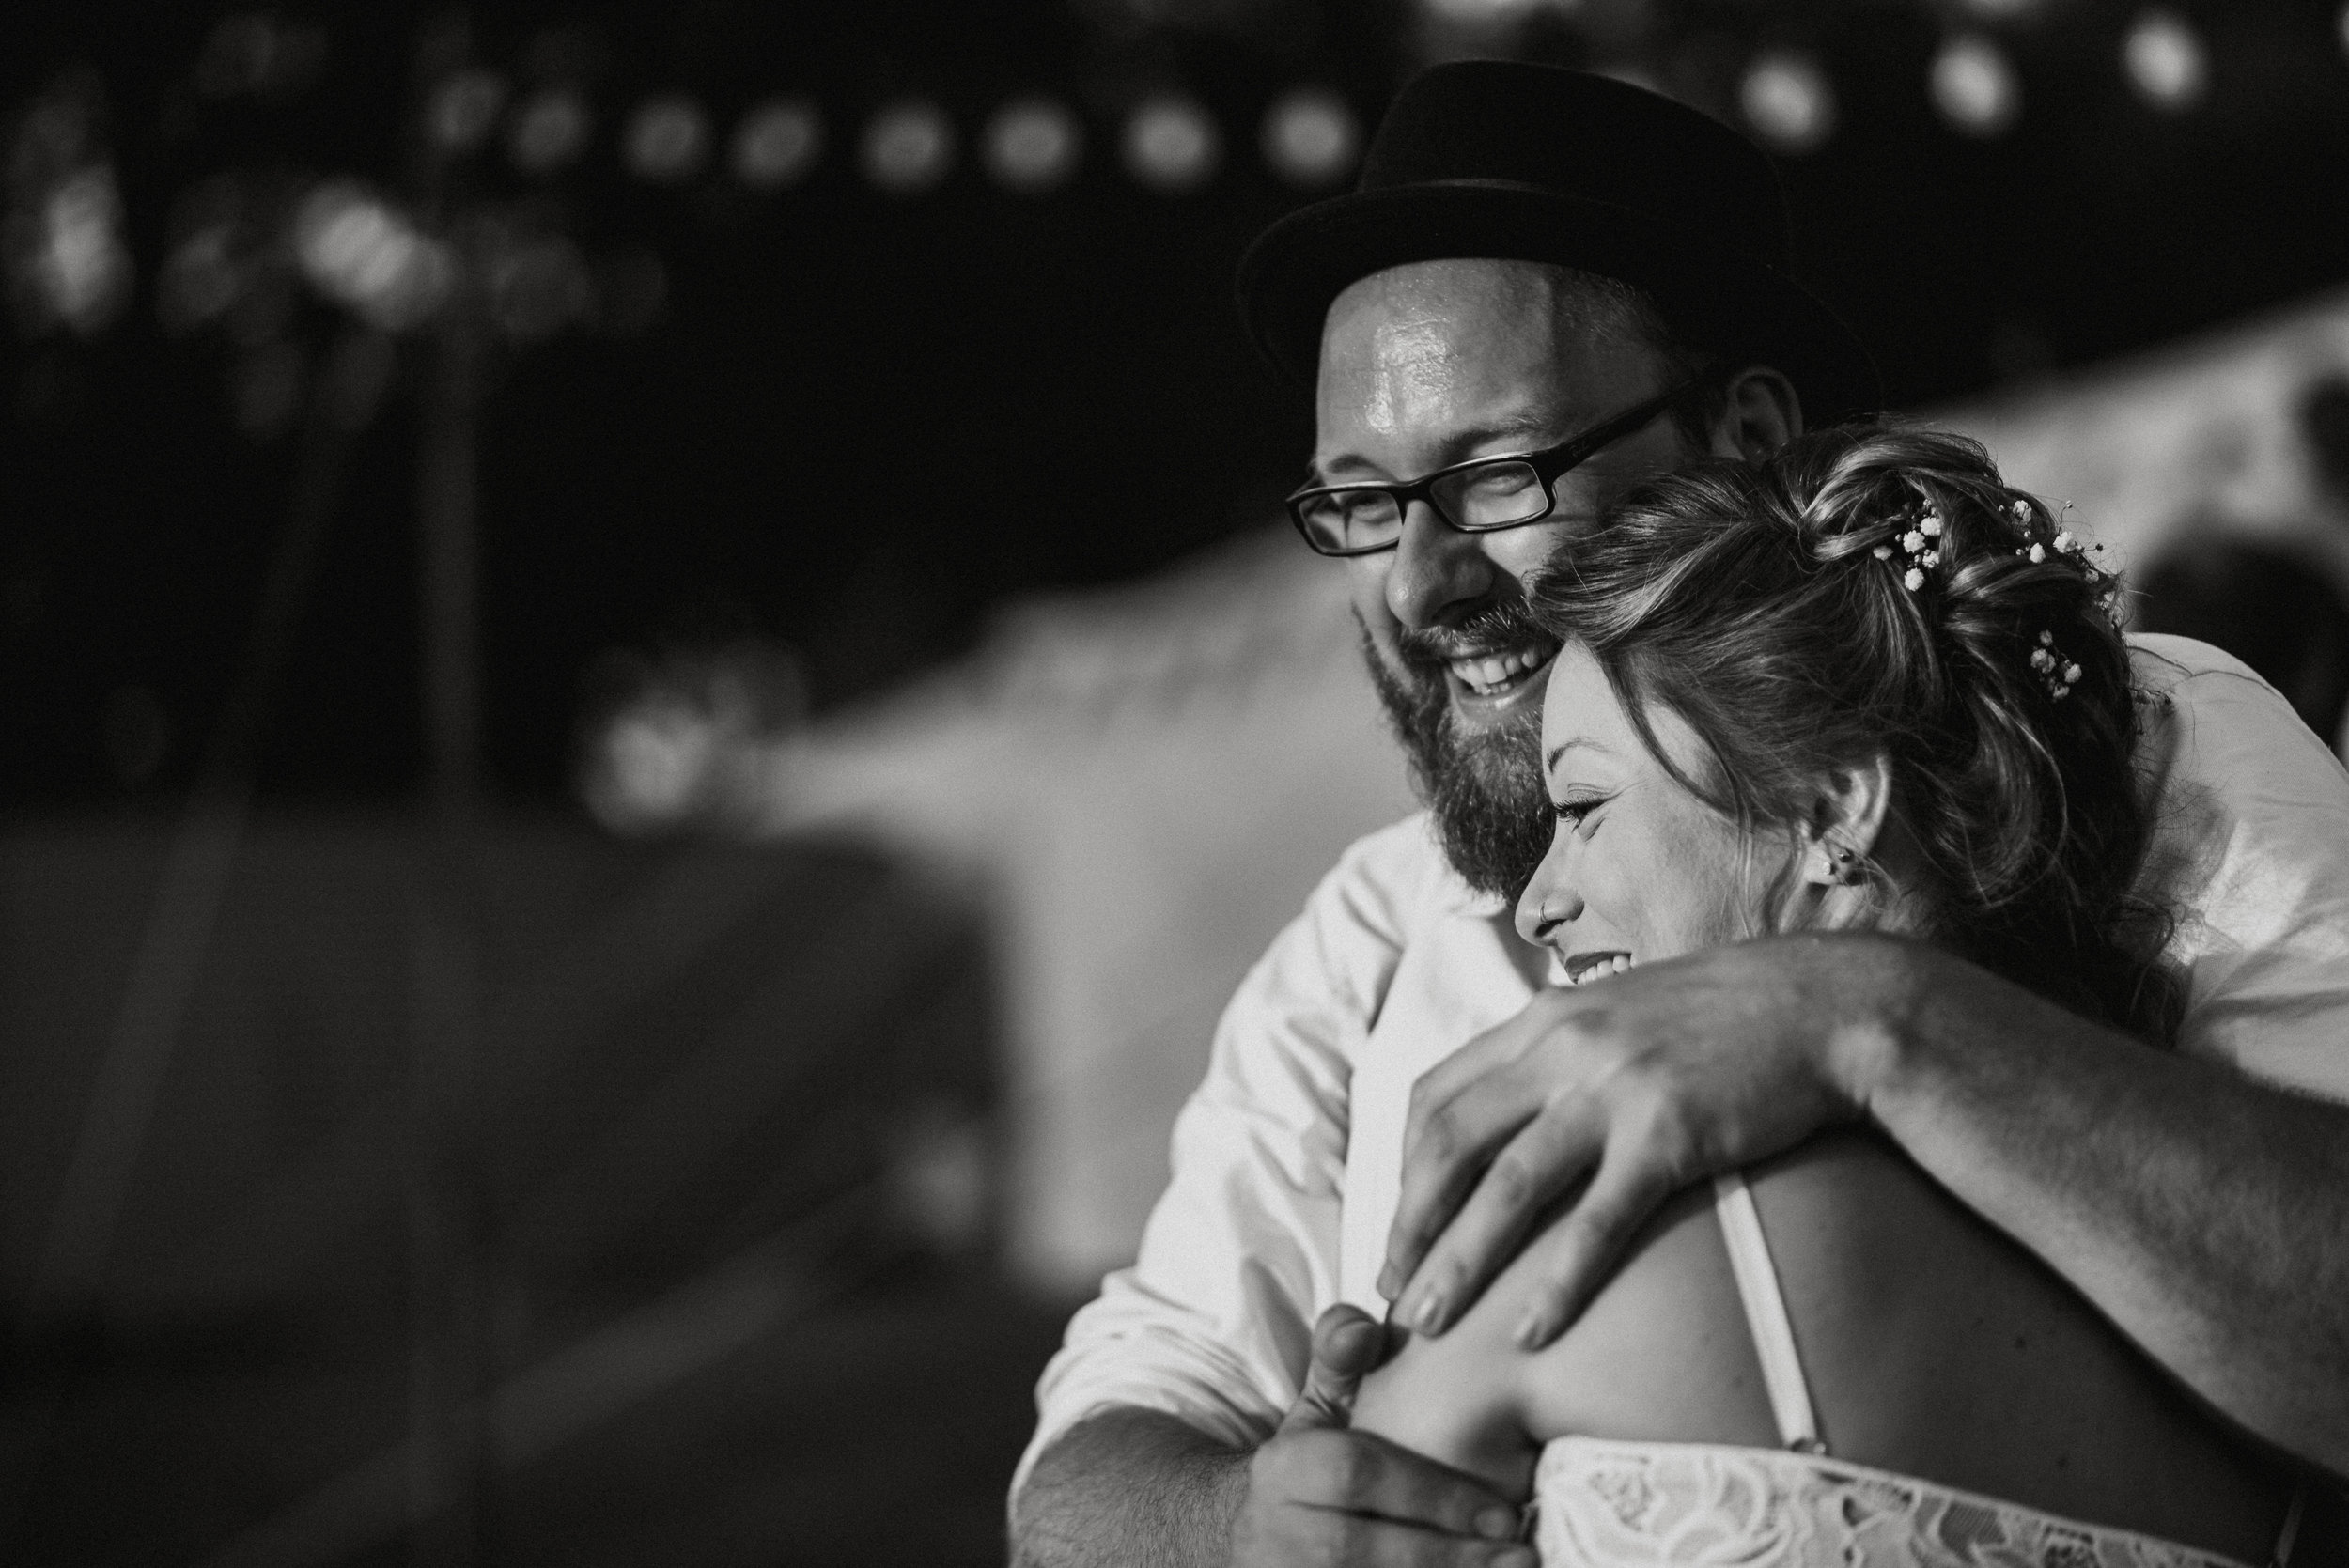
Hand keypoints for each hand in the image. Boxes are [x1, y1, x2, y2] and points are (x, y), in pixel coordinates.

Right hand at [1229, 1305, 1533, 1567]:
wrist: (1253, 1539)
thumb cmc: (1311, 1466)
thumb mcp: (1319, 1410)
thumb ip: (1341, 1362)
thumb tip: (1363, 1322)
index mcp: (1284, 1467)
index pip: (1357, 1473)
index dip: (1434, 1494)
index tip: (1505, 1510)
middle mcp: (1276, 1527)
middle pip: (1360, 1545)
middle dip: (1448, 1551)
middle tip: (1521, 1551)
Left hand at [1381, 932, 1914, 1348]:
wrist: (1823, 1004)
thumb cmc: (1722, 1017)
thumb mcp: (1618, 1012)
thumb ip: (1559, 1053)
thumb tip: (1513, 1112)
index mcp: (1540, 1020)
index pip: (1436, 1097)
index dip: (1402, 1171)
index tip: (1398, 1229)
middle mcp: (1561, 1048)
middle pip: (1450, 1146)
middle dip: (1408, 1226)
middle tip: (1391, 1292)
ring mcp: (1613, 1090)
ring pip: (1505, 1187)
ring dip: (1457, 1262)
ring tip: (1426, 1323)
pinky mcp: (1669, 1133)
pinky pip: (1598, 1220)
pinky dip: (1558, 1281)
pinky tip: (1530, 1330)